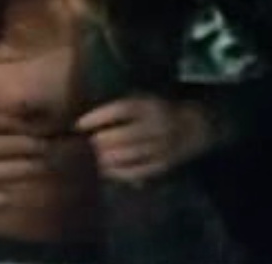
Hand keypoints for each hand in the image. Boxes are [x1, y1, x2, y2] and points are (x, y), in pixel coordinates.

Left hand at [75, 96, 218, 184]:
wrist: (194, 127)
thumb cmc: (154, 111)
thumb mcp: (140, 100)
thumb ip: (116, 109)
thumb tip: (83, 123)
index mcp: (149, 106)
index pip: (120, 110)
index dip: (96, 117)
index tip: (77, 124)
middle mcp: (158, 126)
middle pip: (123, 136)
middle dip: (99, 141)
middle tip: (83, 144)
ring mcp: (163, 147)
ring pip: (129, 156)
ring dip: (105, 159)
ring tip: (89, 157)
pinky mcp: (164, 165)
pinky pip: (138, 172)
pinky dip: (117, 173)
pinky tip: (103, 170)